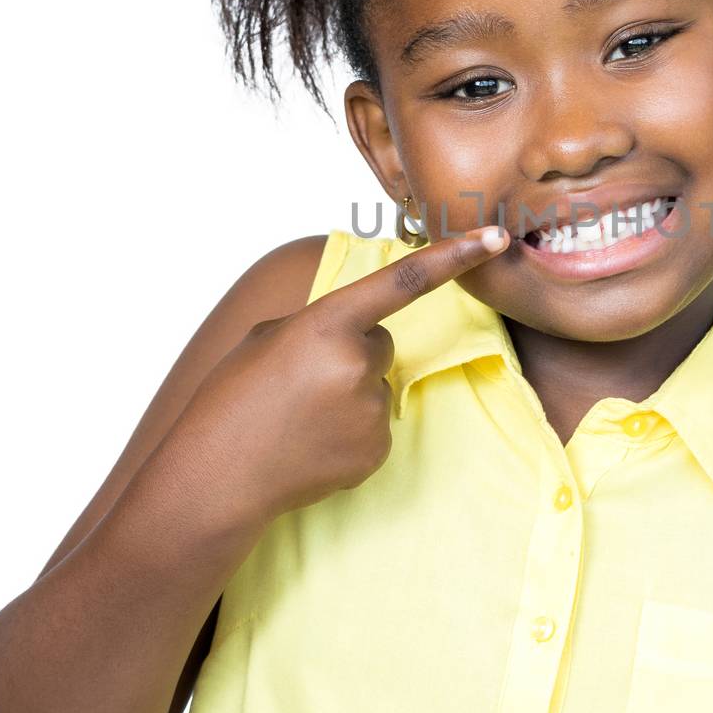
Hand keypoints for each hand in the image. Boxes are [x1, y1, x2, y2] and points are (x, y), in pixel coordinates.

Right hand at [172, 224, 509, 525]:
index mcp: (326, 323)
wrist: (217, 476)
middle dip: (352, 354)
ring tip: (300, 416)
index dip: (454, 255)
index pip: (404, 280)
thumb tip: (360, 334)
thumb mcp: (268, 338)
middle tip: (302, 382)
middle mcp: (357, 363)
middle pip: (381, 342)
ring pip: (376, 385)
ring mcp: (371, 410)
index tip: (496, 237)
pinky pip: (375, 425)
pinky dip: (350, 430)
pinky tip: (313, 441)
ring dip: (348, 394)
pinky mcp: (377, 450)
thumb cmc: (233, 398)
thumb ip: (322, 324)